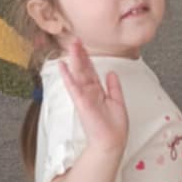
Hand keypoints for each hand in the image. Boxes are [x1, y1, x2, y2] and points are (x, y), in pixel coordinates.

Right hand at [58, 39, 127, 157]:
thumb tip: (112, 72)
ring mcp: (84, 96)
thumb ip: (114, 87)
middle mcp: (90, 92)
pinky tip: (63, 66)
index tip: (83, 46)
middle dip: (80, 54)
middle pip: (84, 69)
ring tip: (71, 46)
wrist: (112, 141)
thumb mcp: (118, 102)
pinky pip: (74, 87)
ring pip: (79, 74)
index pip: (91, 71)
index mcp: (98, 91)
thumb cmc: (114, 126)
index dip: (88, 58)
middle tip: (75, 40)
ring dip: (75, 60)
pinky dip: (68, 77)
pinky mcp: (82, 102)